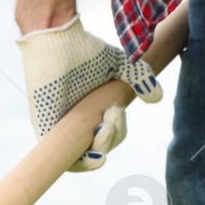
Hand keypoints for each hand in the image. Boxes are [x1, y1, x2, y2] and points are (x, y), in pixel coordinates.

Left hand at [17, 15, 161, 171]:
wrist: (57, 40)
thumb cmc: (82, 49)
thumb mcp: (119, 66)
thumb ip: (140, 79)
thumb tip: (157, 98)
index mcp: (91, 111)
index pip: (107, 136)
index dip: (116, 135)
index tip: (117, 115)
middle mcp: (76, 123)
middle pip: (100, 147)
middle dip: (113, 136)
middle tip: (113, 113)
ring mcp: (61, 129)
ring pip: (87, 157)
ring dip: (103, 146)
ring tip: (104, 126)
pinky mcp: (47, 131)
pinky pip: (66, 160)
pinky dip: (83, 164)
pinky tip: (97, 156)